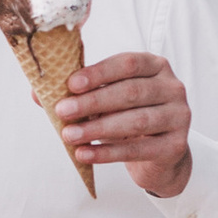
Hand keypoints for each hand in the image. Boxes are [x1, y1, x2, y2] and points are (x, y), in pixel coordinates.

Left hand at [61, 49, 191, 197]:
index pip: (128, 63)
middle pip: (131, 92)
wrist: (159, 154)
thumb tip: (38, 93)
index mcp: (155, 66)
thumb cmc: (128, 117)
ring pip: (137, 121)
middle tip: (63, 111)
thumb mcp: (106, 100)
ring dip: (98, 128)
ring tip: (69, 136)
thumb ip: (79, 92)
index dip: (99, 73)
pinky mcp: (176, 146)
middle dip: (93, 102)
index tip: (71, 84)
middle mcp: (172, 87)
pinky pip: (139, 149)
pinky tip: (85, 154)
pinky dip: (108, 153)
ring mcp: (179, 117)